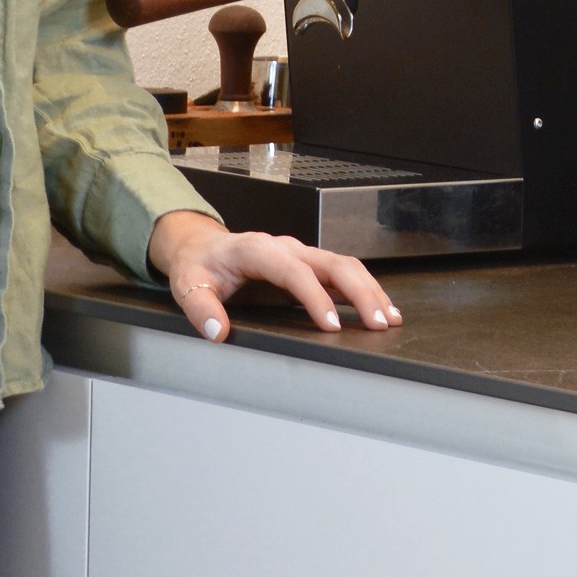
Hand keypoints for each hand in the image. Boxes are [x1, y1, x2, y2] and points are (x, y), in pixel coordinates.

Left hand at [148, 209, 401, 344]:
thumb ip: (200, 308)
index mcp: (257, 250)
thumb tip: (217, 330)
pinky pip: (342, 271)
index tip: (331, 325)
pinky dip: (364, 288)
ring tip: (389, 318)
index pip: (293, 272)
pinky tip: (379, 307)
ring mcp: (300, 253)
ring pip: (343, 265)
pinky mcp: (308, 263)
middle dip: (359, 292)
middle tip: (378, 323)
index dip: (315, 297)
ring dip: (369, 290)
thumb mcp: (188, 284)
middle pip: (331, 263)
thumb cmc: (199, 265)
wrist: (202, 246)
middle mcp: (285, 247)